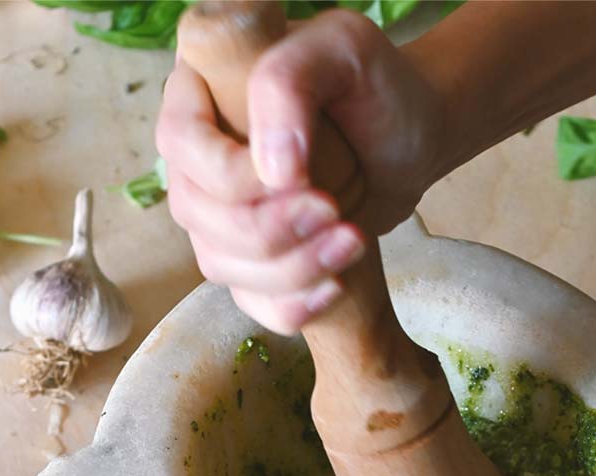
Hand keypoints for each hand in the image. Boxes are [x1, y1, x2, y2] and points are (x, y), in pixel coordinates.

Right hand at [157, 9, 448, 333]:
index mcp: (202, 95)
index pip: (181, 146)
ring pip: (221, 264)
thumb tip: (270, 169)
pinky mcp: (255, 258)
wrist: (414, 136)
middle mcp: (198, 158)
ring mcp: (220, 213)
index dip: (232, 177)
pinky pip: (251, 301)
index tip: (305, 179)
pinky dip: (291, 305)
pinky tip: (335, 287)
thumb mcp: (340, 51)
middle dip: (270, 229)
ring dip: (291, 268)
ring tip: (354, 240)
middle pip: (197, 214)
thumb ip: (288, 86)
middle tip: (335, 213)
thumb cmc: (376, 85)